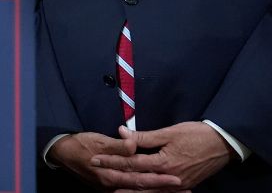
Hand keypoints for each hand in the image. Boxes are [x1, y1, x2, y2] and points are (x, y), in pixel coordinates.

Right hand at [49, 131, 181, 190]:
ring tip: (178, 191)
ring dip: (157, 192)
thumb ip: (117, 146)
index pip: (140, 179)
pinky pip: (131, 190)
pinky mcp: (110, 186)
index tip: (178, 179)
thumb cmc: (80, 144)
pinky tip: (155, 189)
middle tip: (186, 189)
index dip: (159, 180)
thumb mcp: (98, 141)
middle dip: (164, 190)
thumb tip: (133, 145)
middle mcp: (112, 186)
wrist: (61, 152)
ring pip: (138, 192)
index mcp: (111, 175)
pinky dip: (145, 191)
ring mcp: (110, 188)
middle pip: (143, 190)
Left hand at [92, 122, 233, 190]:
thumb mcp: (169, 132)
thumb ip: (144, 136)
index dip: (112, 161)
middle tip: (96, 171)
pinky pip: (162, 191)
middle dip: (115, 175)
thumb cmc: (196, 135)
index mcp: (164, 163)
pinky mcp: (185, 185)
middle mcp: (169, 178)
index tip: (95, 159)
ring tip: (111, 186)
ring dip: (129, 188)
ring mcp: (178, 184)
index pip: (131, 163)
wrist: (224, 144)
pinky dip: (148, 191)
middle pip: (136, 179)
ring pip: (148, 189)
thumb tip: (121, 131)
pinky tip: (137, 190)